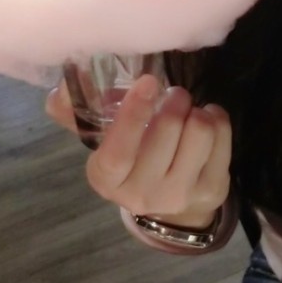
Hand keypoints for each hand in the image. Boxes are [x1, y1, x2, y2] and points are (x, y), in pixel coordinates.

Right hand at [46, 74, 231, 228]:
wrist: (166, 201)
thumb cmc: (130, 158)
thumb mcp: (100, 138)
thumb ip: (74, 112)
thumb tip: (58, 92)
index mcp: (106, 178)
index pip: (119, 151)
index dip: (133, 114)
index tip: (148, 81)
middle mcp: (141, 193)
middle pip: (167, 132)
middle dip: (174, 100)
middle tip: (173, 94)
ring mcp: (179, 195)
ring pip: (200, 132)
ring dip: (196, 109)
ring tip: (188, 110)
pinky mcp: (211, 190)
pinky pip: (222, 138)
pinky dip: (216, 117)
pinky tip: (205, 120)